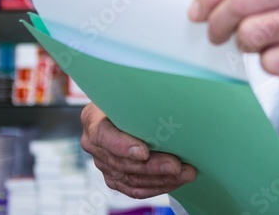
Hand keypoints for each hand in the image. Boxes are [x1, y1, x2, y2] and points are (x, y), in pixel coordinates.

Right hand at [80, 103, 195, 198]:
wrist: (124, 106)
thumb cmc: (130, 95)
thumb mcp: (130, 90)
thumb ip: (141, 98)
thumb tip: (169, 99)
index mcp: (92, 118)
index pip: (103, 135)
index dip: (123, 146)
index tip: (144, 152)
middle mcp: (93, 144)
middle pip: (121, 162)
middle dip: (152, 166)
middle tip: (177, 166)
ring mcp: (103, 162)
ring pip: (130, 178)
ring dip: (161, 178)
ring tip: (185, 174)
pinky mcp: (113, 176)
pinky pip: (134, 189)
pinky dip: (156, 186)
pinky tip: (175, 181)